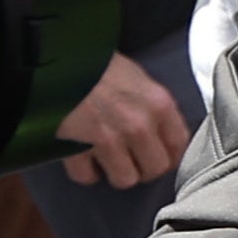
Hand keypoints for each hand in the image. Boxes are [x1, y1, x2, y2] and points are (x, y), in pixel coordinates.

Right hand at [57, 49, 190, 189]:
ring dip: (114, 172)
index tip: (160, 156)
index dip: (169, 155)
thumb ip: (153, 105)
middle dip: (143, 168)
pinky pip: (86, 176)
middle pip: (155, 169)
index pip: (179, 145)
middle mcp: (139, 124)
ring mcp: (109, 138)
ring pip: (125, 179)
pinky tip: (82, 157)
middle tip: (132, 160)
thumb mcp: (137, 77)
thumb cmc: (97, 64)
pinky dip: (83, 171)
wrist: (59, 59)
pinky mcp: (78, 148)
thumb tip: (162, 130)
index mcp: (159, 104)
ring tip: (107, 160)